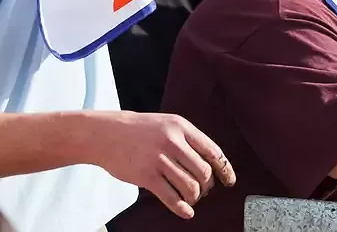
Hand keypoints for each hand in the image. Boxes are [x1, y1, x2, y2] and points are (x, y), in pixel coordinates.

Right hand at [93, 111, 234, 218]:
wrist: (106, 133)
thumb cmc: (139, 130)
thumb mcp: (166, 124)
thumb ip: (187, 139)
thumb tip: (209, 163)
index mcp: (181, 127)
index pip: (212, 151)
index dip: (224, 169)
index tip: (230, 181)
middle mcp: (173, 141)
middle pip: (203, 172)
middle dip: (206, 186)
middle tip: (202, 191)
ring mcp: (159, 158)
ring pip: (190, 186)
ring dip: (194, 197)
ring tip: (190, 199)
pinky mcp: (146, 175)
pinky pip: (171, 197)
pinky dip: (182, 208)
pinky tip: (186, 212)